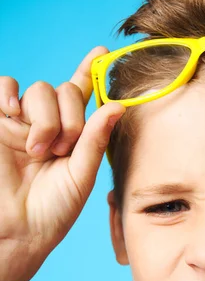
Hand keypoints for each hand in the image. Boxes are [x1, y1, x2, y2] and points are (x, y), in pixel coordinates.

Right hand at [0, 47, 124, 280]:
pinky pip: (2, 88)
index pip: (79, 96)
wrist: (18, 229)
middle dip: (65, 117)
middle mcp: (45, 125)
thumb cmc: (53, 210)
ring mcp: (19, 123)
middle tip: (59, 150)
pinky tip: (12, 114)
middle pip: (59, 91)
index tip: (100, 51)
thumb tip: (118, 106)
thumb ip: (95, 139)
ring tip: (37, 150)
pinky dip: (8, 93)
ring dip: (42, 117)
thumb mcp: (82, 175)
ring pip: (35, 90)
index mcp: (70, 135)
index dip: (88, 71)